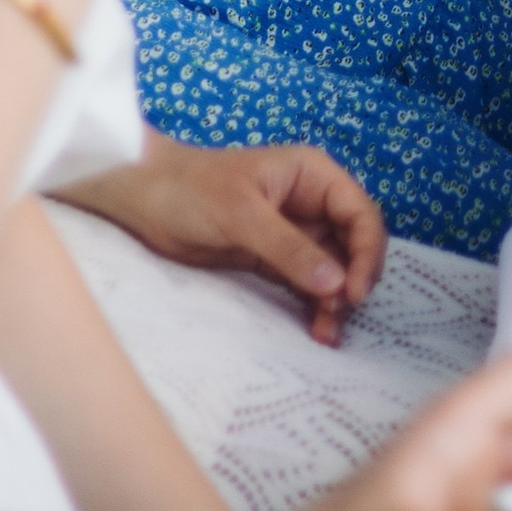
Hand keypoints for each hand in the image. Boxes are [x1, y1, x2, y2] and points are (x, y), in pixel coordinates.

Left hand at [58, 139, 385, 345]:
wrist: (144, 200)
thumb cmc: (193, 190)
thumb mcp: (243, 215)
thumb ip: (290, 249)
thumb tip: (336, 283)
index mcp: (313, 176)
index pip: (360, 212)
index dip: (367, 251)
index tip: (355, 291)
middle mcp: (311, 202)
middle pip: (353, 243)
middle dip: (353, 279)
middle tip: (340, 316)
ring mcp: (294, 232)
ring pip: (333, 269)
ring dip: (335, 300)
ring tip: (326, 334)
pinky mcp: (274, 258)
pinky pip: (306, 283)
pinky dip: (314, 304)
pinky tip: (315, 328)